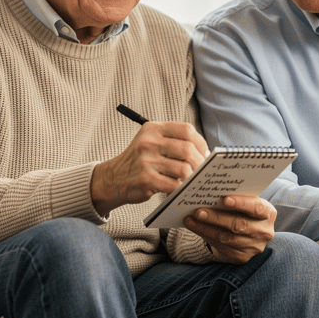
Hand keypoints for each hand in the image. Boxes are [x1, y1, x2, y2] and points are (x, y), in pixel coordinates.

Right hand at [91, 122, 208, 215]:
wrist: (113, 178)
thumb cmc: (139, 161)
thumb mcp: (151, 142)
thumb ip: (173, 141)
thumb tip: (205, 152)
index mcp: (153, 129)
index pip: (186, 129)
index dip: (200, 141)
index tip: (204, 152)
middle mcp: (149, 142)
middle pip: (187, 149)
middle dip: (200, 161)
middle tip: (203, 170)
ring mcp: (146, 161)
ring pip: (184, 169)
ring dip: (192, 177)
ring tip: (191, 180)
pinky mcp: (146, 179)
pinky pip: (174, 184)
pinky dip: (181, 188)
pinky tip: (179, 188)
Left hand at [183, 194, 275, 263]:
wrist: (249, 235)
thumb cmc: (245, 211)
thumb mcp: (247, 203)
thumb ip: (236, 197)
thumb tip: (212, 191)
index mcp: (268, 213)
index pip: (256, 208)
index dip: (241, 203)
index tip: (224, 199)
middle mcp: (264, 231)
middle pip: (239, 225)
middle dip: (217, 217)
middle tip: (198, 211)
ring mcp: (254, 246)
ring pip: (227, 238)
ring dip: (206, 228)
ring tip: (191, 219)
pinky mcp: (241, 257)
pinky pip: (221, 247)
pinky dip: (206, 236)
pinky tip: (195, 227)